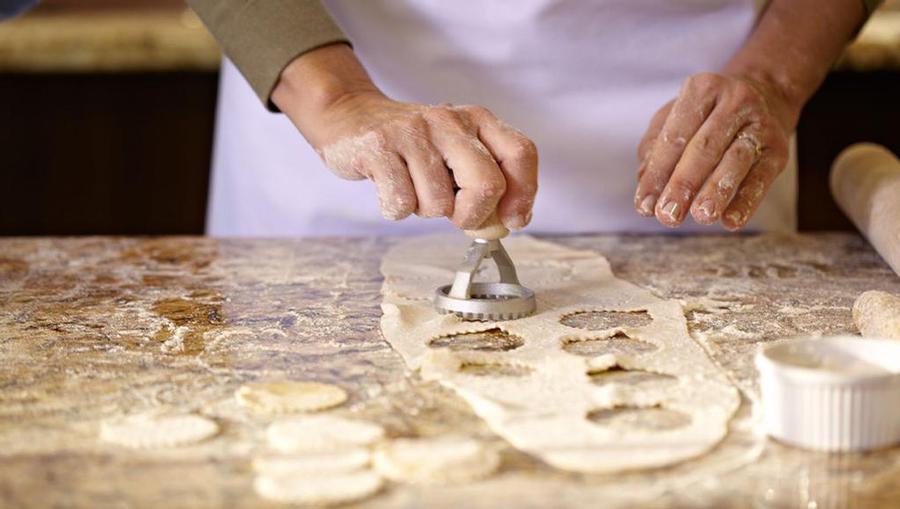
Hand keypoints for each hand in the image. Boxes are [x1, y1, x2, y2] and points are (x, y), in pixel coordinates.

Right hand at [272, 45, 536, 230]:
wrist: (349, 116)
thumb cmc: (410, 146)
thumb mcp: (454, 153)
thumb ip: (483, 184)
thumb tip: (503, 225)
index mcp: (476, 120)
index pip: (520, 153)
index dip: (523, 193)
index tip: (512, 219)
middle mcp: (449, 120)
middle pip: (487, 184)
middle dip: (474, 215)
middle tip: (457, 217)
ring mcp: (413, 132)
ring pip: (439, 203)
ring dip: (425, 210)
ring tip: (411, 187)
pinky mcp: (379, 147)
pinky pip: (401, 204)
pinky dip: (396, 209)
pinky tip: (388, 188)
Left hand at [634, 72, 795, 229]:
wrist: (767, 97)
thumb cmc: (707, 114)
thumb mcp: (676, 117)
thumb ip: (655, 146)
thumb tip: (643, 179)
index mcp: (702, 89)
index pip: (675, 135)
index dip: (657, 172)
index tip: (643, 205)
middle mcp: (734, 101)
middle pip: (704, 148)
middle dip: (683, 184)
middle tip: (667, 215)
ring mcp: (760, 124)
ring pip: (735, 161)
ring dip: (716, 191)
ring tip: (701, 217)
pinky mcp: (779, 149)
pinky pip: (761, 177)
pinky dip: (746, 201)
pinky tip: (730, 221)